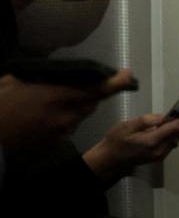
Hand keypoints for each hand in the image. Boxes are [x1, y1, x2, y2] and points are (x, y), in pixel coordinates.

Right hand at [0, 69, 135, 146]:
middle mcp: (66, 115)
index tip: (127, 75)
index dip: (116, 82)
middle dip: (86, 93)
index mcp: (57, 96)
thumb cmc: (0, 106)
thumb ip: (42, 78)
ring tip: (47, 105)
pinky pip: (68, 127)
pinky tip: (43, 119)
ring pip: (79, 115)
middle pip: (90, 102)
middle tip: (71, 88)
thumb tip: (58, 75)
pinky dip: (62, 120)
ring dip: (72, 107)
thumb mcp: (15, 82)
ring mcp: (63, 131)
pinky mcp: (59, 143)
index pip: (97, 89)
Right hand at [82, 102, 178, 184]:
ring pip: (176, 138)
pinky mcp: (159, 157)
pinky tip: (172, 126)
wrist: (110, 159)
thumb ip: (148, 120)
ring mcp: (160, 155)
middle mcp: (159, 150)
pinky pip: (171, 143)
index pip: (175, 127)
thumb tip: (164, 117)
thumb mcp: (128, 125)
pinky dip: (174, 133)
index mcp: (151, 142)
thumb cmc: (115, 141)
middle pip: (178, 133)